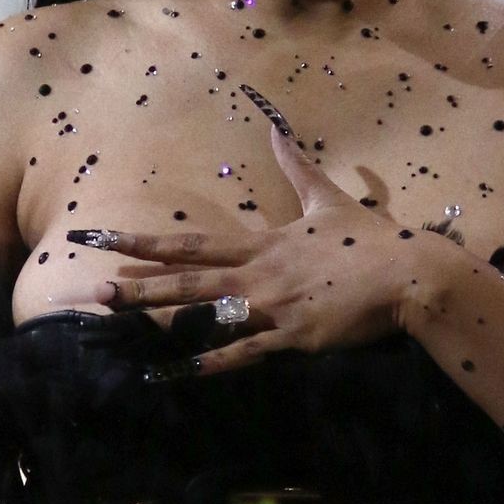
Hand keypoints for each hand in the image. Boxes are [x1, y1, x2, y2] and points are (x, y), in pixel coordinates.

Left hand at [65, 102, 420, 374]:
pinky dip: (210, 363)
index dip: (146, 241)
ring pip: (206, 314)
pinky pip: (244, 353)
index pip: (193, 243)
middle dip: (138, 283)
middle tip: (94, 289)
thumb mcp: (330, 199)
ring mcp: (274, 307)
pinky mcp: (294, 338)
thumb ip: (298, 168)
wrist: (408, 275)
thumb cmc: (372, 239)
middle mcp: (259, 274)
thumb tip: (276, 130)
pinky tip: (179, 372)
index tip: (106, 238)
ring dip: (161, 318)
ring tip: (119, 322)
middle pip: (186, 278)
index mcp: (263, 244)